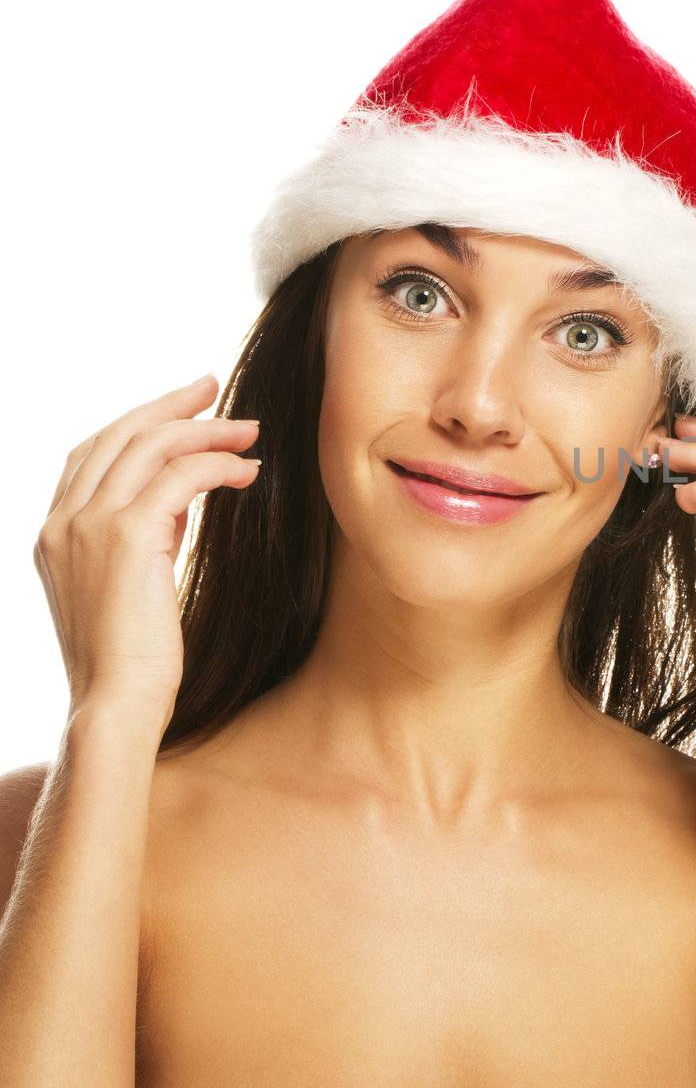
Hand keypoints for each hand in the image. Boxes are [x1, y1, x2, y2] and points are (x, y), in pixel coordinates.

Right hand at [33, 373, 263, 727]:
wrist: (116, 702)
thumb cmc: (131, 658)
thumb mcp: (129, 583)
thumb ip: (144, 534)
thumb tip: (180, 496)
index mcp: (52, 532)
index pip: (91, 453)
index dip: (136, 421)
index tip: (181, 405)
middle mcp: (61, 521)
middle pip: (117, 434)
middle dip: (170, 405)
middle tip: (214, 386)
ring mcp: (87, 525)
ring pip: (150, 447)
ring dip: (206, 430)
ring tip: (250, 430)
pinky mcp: (127, 536)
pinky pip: (180, 476)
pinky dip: (218, 464)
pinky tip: (248, 472)